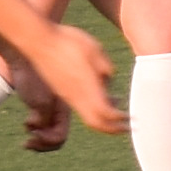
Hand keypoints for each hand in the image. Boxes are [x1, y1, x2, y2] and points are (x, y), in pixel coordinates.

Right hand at [28, 14, 127, 137]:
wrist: (38, 41)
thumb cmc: (68, 41)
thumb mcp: (95, 49)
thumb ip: (105, 67)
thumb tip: (109, 79)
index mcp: (87, 88)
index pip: (106, 114)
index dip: (120, 120)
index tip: (131, 119)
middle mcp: (76, 97)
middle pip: (95, 123)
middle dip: (112, 129)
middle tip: (126, 127)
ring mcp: (67, 95)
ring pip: (87, 117)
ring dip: (103, 121)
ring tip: (116, 116)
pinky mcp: (61, 90)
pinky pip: (80, 109)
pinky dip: (93, 112)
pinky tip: (99, 101)